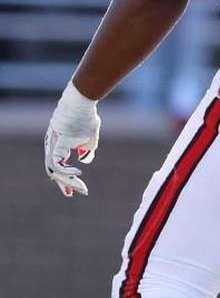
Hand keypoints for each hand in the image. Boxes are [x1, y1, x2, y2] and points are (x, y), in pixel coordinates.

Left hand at [44, 82, 100, 196]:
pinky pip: (57, 163)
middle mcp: (52, 148)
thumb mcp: (89, 137)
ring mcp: (52, 146)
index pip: (58, 167)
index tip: (72, 192)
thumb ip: (87, 149)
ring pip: (54, 170)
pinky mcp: (55, 144)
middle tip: (75, 194)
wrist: (81, 103)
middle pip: (54, 171)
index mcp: (58, 147)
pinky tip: (78, 171)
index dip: (65, 179)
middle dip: (65, 184)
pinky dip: (66, 170)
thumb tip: (85, 159)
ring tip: (80, 187)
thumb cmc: (86, 117)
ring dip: (67, 181)